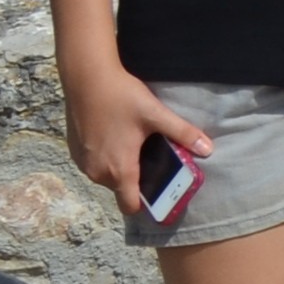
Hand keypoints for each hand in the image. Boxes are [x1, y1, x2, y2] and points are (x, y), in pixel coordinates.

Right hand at [64, 58, 214, 218]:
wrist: (86, 78)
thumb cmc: (121, 97)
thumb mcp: (156, 115)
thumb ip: (183, 133)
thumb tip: (209, 149)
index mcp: (118, 169)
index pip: (130, 205)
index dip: (147, 204)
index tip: (162, 195)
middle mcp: (97, 172)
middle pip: (122, 189)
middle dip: (138, 179)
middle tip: (154, 158)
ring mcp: (83, 163)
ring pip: (108, 176)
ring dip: (121, 167)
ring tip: (138, 145)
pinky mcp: (75, 151)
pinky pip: (96, 164)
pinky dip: (107, 157)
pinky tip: (118, 136)